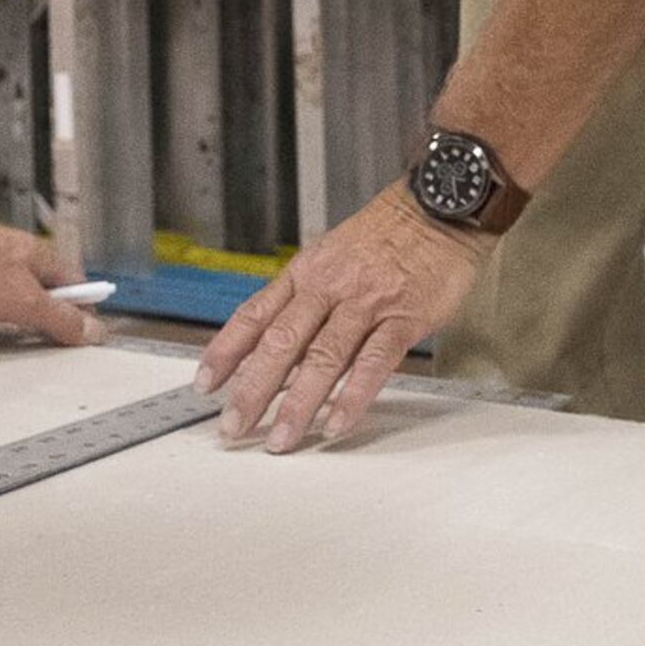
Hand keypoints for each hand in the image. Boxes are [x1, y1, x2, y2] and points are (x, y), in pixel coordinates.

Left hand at [0, 212, 100, 345]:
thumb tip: (93, 330)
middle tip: (7, 330)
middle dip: (15, 326)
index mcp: (35, 258)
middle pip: (30, 307)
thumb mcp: (22, 301)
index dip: (77, 314)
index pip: (72, 287)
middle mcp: (9, 263)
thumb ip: (60, 318)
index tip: (78, 339)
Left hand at [196, 186, 483, 450]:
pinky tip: (337, 422)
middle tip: (233, 426)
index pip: (254, 314)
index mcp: (306, 272)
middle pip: (281, 343)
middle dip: (252, 389)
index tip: (205, 385)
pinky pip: (374, 362)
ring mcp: (366, 303)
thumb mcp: (332, 255)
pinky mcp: (404, 317)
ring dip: (297, 403)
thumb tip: (278, 351)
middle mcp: (329, 287)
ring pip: (322, 357)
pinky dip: (353, 396)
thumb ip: (306, 302)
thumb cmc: (387, 235)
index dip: (226, 351)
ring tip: (281, 438)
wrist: (438, 207)